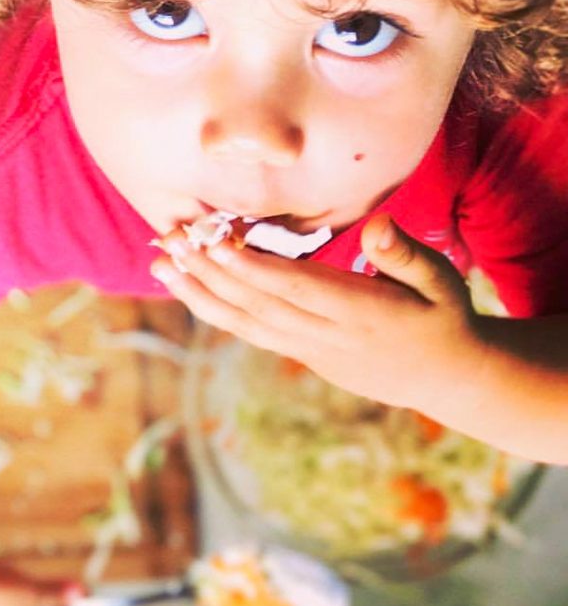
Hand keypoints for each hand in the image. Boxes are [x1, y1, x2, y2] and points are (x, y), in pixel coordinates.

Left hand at [151, 213, 487, 414]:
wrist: (443, 379)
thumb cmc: (443, 318)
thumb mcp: (442, 283)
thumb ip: (405, 256)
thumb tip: (378, 226)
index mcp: (358, 312)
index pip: (295, 288)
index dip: (253, 268)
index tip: (216, 243)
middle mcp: (323, 334)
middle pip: (257, 303)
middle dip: (210, 272)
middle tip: (170, 241)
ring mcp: (307, 348)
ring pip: (244, 322)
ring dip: (200, 293)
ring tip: (162, 266)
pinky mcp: (299, 353)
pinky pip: (249, 332)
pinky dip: (216, 310)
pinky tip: (189, 289)